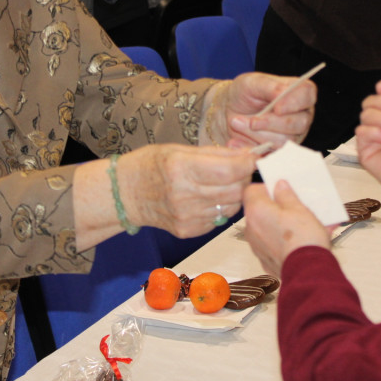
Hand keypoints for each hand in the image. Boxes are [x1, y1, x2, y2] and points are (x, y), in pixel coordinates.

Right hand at [121, 144, 258, 237]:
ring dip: (235, 194)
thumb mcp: (179, 149)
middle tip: (242, 169)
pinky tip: (210, 198)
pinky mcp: (188, 230)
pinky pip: (219, 219)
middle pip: (235, 190)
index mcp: (181, 168)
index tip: (255, 157)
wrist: (124, 193)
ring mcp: (186, 216)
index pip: (229, 170)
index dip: (248, 163)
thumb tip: (247, 154)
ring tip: (225, 183)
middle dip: (245, 178)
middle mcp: (184, 195)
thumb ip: (215, 153)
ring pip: (231, 207)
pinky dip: (221, 208)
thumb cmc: (150, 165)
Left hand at [202, 73, 315, 148]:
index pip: (307, 94)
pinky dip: (252, 146)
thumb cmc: (244, 92)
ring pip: (285, 140)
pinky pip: (271, 153)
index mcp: (299, 92)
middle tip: (251, 121)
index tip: (277, 108)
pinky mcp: (280, 149)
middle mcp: (302, 114)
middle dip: (272, 123)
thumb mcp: (252, 83)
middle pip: (299, 123)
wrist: (229, 110)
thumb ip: (270, 86)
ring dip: (258, 134)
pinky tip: (238, 139)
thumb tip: (283, 94)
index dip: (294, 103)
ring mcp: (293, 134)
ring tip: (237, 123)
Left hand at [243, 181, 332, 277]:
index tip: (280, 188)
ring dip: (282, 223)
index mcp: (256, 211)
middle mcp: (251, 228)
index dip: (266, 187)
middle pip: (260, 210)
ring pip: (267, 227)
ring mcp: (257, 245)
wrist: (308, 272)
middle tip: (295, 205)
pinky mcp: (265, 258)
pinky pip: (273, 243)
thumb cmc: (302, 239)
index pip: (251, 190)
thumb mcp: (299, 209)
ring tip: (305, 223)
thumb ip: (286, 195)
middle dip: (277, 206)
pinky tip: (303, 239)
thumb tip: (280, 186)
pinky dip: (284, 239)